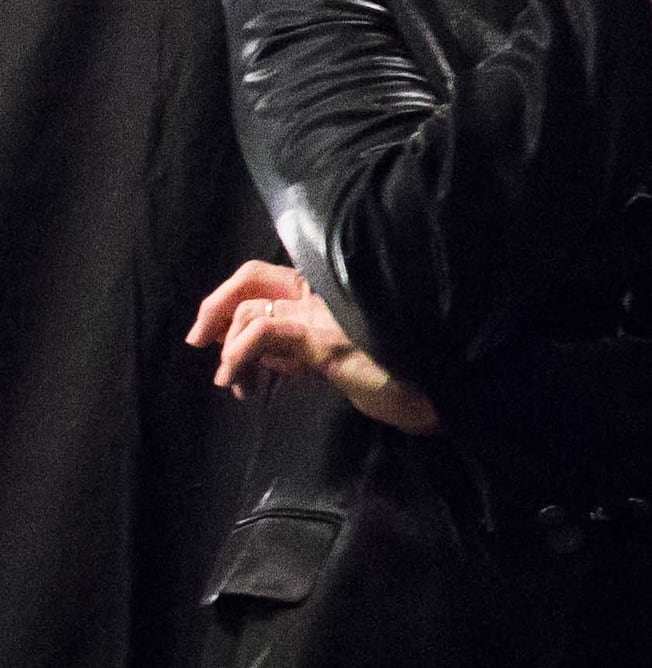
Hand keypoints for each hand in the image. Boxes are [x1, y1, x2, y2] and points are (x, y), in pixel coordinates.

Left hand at [186, 260, 437, 433]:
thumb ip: (302, 350)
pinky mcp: (323, 336)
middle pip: (252, 277)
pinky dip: (238, 358)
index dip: (232, 296)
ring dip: (229, 352)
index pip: (269, 275)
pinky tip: (239, 383)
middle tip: (200, 341)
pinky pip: (260, 334)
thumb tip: (256, 356)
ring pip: (251, 311)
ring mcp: (326, 312)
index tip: (211, 332)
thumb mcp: (338, 360)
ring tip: (236, 385)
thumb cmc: (397, 377)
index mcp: (332, 292)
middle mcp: (327, 292)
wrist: (435, 392)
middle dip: (215, 307)